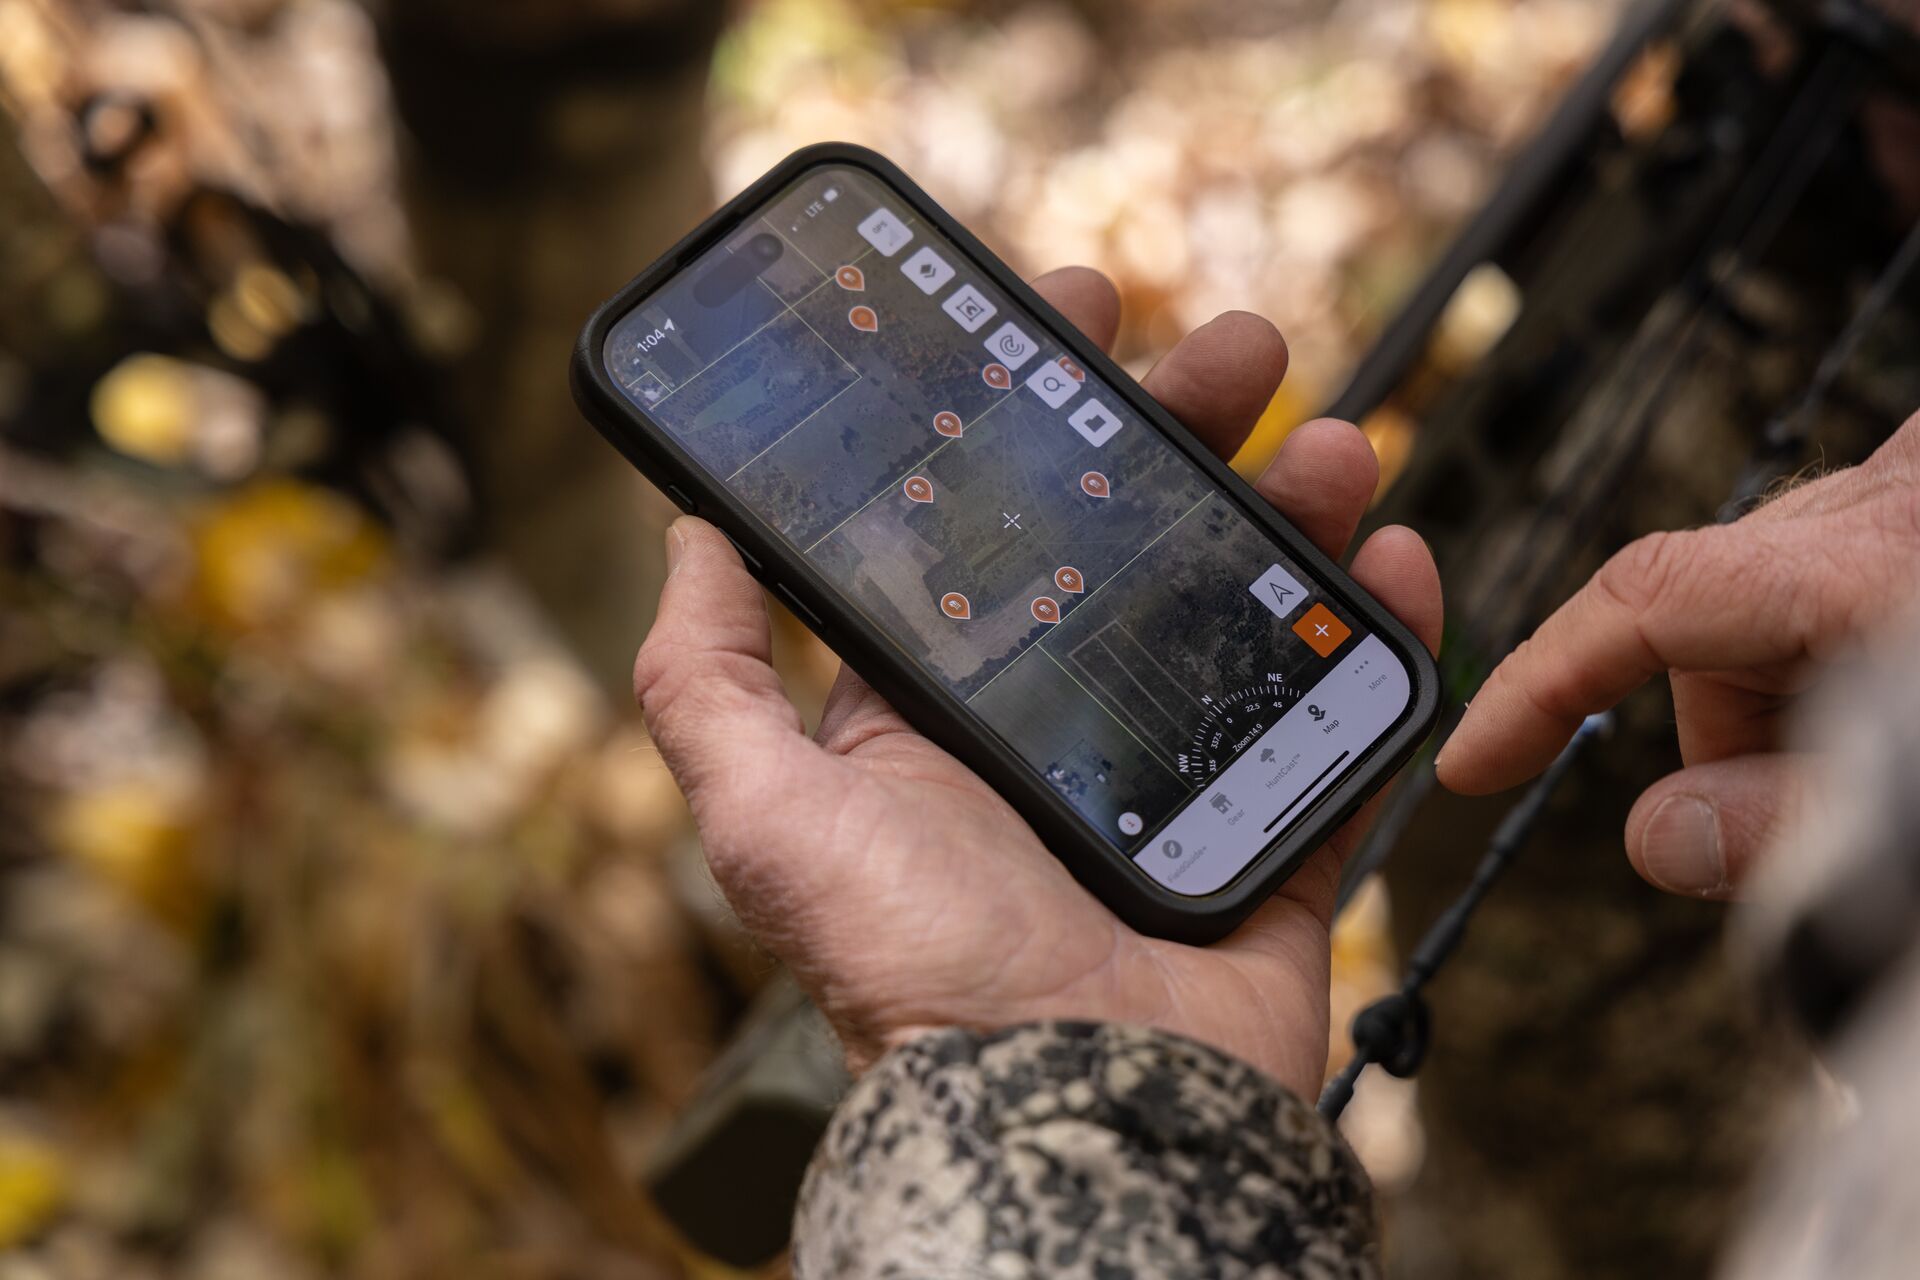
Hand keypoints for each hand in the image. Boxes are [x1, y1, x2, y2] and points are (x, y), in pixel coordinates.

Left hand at [632, 268, 1441, 1098]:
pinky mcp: (1276, 831)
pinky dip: (1385, 630)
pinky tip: (1402, 551)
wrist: (1073, 1120)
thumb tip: (689, 537)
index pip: (998, 528)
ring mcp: (1180, 775)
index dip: (1033, 417)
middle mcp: (1063, 726)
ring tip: (1338, 439)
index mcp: (951, 708)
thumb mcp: (770, 815)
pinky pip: (1347, 718)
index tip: (1071, 315)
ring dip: (1299, 506)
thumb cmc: (916, 976)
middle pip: (1138, 542)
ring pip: (1250, 607)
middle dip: (1185, 430)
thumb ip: (711, 679)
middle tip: (1233, 349)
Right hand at [1437, 415, 1919, 898]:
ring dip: (1786, 717)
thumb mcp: (1918, 798)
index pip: (1643, 602)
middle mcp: (1869, 506)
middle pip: (1697, 630)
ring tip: (1883, 770)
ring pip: (1754, 628)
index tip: (1468, 763)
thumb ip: (1791, 826)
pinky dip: (1823, 679)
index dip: (1536, 684)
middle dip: (1731, 740)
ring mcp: (1886, 507)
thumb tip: (1662, 839)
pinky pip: (1808, 609)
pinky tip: (1889, 715)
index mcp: (1871, 558)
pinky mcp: (1898, 521)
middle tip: (1822, 815)